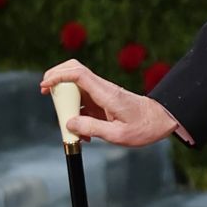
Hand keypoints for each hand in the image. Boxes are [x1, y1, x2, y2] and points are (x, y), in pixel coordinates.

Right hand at [40, 61, 177, 145]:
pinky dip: (76, 112)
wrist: (161, 121)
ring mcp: (102, 93)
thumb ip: (92, 128)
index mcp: (106, 93)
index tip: (44, 86)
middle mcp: (102, 89)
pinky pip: (83, 101)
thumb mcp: (118, 134)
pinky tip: (81, 131)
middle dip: (56, 80)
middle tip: (47, 96)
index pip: (78, 73)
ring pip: (75, 87)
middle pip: (73, 71)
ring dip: (66, 102)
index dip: (58, 76)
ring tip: (69, 125)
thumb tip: (69, 123)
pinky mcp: (102, 101)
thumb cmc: (144, 127)